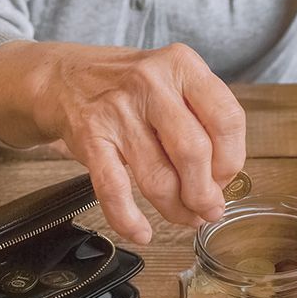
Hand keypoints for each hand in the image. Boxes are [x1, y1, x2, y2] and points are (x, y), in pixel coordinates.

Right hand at [0, 41, 245, 243]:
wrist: (64, 79)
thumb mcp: (174, 84)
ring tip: (182, 217)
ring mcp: (118, 110)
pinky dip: (128, 219)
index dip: (232, 160)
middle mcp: (151, 82)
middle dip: (205, 193)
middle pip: (193, 152)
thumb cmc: (131, 89)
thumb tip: (221, 185)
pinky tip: (140, 232)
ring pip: (158, 177)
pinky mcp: (90, 137)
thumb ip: (203, 123)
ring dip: (175, 209)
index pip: (227, 119)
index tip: (225, 179)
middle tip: (208, 209)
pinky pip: (114, 189)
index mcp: (182, 65)